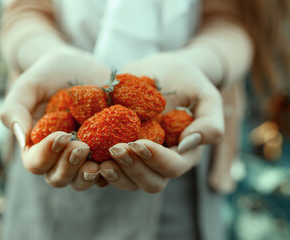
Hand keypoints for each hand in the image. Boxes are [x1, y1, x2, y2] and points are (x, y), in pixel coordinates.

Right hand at [0, 47, 109, 189]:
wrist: (82, 65)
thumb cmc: (50, 73)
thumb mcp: (30, 84)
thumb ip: (16, 108)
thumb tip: (20, 138)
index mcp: (37, 144)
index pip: (36, 163)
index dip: (46, 155)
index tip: (61, 136)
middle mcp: (59, 155)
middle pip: (58, 178)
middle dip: (69, 167)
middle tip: (81, 147)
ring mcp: (83, 156)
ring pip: (82, 181)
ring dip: (88, 176)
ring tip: (99, 163)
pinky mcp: (105, 151)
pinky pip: (108, 171)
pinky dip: (113, 170)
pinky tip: (119, 157)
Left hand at [98, 52, 223, 192]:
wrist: (161, 70)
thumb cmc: (186, 80)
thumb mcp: (206, 95)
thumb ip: (209, 122)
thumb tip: (188, 145)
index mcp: (182, 152)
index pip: (172, 167)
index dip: (156, 160)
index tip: (138, 143)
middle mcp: (160, 161)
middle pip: (150, 182)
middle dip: (132, 169)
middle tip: (116, 149)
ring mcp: (139, 158)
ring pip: (128, 181)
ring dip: (114, 174)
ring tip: (99, 160)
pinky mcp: (119, 149)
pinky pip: (109, 167)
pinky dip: (97, 167)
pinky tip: (87, 155)